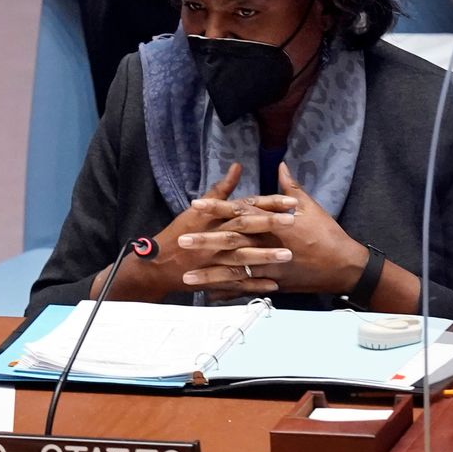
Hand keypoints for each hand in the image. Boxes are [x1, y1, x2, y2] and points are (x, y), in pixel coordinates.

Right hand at [93, 164, 292, 300]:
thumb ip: (221, 189)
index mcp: (214, 219)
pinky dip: (254, 284)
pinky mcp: (214, 279)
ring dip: (265, 257)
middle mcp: (215, 238)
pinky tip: (273, 285)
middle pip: (245, 230)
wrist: (158, 263)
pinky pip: (236, 283)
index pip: (245, 208)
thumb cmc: (179, 232)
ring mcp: (214, 260)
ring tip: (287, 256)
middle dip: (270, 226)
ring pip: (242, 258)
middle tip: (294, 223)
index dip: (268, 204)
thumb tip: (237, 166)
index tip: (291, 202)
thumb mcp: (198, 209)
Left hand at [187, 162, 366, 294]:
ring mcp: (269, 266)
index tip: (195, 205)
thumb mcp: (310, 207)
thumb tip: (281, 166)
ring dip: (209, 273)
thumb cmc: (327, 234)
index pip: (240, 212)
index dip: (217, 207)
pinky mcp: (273, 283)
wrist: (343, 266)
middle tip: (181, 241)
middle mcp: (267, 244)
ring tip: (186, 276)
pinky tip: (209, 296)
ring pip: (234, 269)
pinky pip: (247, 288)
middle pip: (231, 242)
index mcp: (273, 223)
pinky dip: (228, 292)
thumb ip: (290, 188)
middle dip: (204, 241)